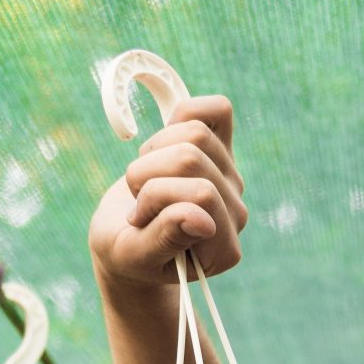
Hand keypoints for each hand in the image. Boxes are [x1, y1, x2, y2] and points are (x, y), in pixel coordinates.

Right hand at [88, 93, 248, 292]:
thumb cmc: (127, 251)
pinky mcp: (223, 149)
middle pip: (192, 159)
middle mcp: (235, 214)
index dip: (155, 196)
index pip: (201, 196)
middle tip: (138, 200)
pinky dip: (182, 116)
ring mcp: (231, 179)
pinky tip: (164, 146)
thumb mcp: (133, 253)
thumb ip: (164, 240)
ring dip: (156, 151)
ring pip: (196, 133)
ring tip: (148, 179)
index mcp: (222, 248)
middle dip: (149, 174)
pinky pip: (218, 109)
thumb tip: (202, 220)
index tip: (137, 219)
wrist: (127, 237)